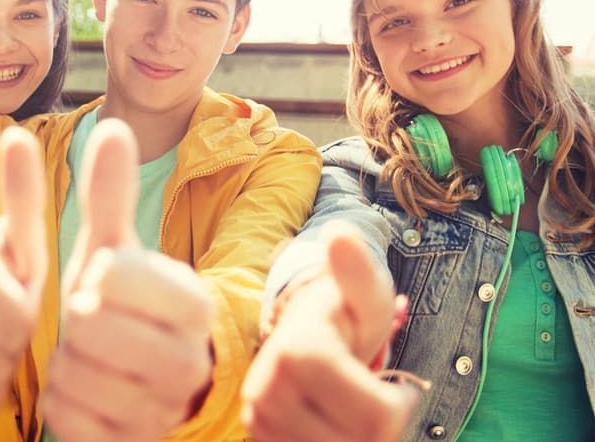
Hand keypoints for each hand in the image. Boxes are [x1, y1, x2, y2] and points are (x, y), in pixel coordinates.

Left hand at [41, 119, 214, 441]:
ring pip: (74, 376)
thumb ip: (110, 196)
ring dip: (65, 365)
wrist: (143, 386)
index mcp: (190, 300)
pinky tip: (86, 391)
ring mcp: (167, 408)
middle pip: (87, 327)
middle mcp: (190, 357)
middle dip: (74, 323)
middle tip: (93, 324)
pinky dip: (64, 404)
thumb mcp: (112, 250)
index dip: (92, 277)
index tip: (108, 285)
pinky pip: (70, 421)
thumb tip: (114, 126)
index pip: (109, 275)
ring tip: (90, 357)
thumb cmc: (121, 307)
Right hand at [241, 223, 420, 441]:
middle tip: (371, 397)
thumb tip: (339, 234)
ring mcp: (258, 416)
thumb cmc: (344, 313)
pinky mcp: (256, 436)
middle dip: (377, 428)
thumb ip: (358, 271)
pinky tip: (332, 422)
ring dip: (354, 439)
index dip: (398, 406)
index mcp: (298, 351)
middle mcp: (267, 388)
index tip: (396, 385)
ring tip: (349, 408)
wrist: (300, 328)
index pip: (375, 417)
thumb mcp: (365, 292)